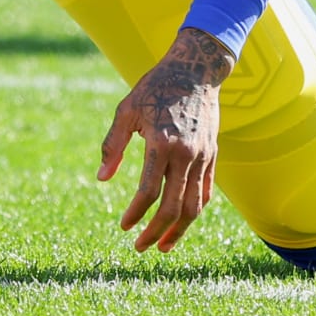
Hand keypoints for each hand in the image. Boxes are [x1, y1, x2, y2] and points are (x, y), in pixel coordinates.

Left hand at [96, 29, 234, 252]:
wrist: (195, 69)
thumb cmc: (155, 87)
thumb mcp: (126, 110)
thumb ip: (113, 145)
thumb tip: (102, 179)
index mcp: (161, 143)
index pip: (148, 191)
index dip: (135, 213)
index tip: (124, 226)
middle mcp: (186, 154)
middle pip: (173, 206)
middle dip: (156, 232)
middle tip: (139, 247)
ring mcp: (203, 156)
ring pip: (194, 205)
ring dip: (179, 230)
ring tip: (163, 246)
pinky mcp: (213, 154)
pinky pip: (207, 191)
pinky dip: (195, 209)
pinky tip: (182, 221)